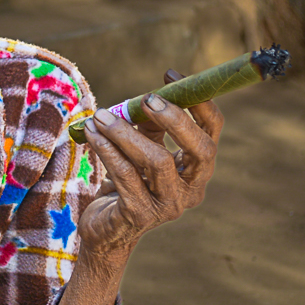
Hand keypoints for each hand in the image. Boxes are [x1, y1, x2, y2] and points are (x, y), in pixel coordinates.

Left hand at [77, 70, 223, 256]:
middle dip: (177, 119)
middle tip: (148, 98)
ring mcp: (168, 206)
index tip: (171, 74)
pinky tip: (91, 134)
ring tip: (101, 116)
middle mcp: (191, 190)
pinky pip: (125, 175)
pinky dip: (107, 149)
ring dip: (127, 133)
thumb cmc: (126, 184)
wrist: (105, 230)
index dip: (198, 102)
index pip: (212, 133)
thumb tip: (151, 93)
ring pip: (157, 161)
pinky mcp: (140, 215)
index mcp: (196, 170)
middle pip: (202, 151)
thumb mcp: (141, 151)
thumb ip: (149, 128)